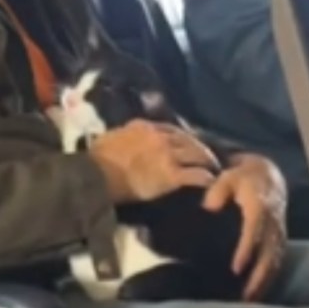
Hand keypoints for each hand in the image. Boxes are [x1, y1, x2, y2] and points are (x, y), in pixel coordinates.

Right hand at [89, 119, 220, 202]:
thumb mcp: (113, 137)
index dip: (183, 136)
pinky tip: (209, 181)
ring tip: (213, 168)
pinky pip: (194, 174)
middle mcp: (160, 137)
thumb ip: (127, 135)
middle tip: (208, 156)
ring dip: (206, 160)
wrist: (95, 175)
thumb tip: (130, 139)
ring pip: (195, 154)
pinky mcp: (170, 174)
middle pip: (187, 139)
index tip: (190, 142)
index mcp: (144, 127)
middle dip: (199, 147)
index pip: (171, 129)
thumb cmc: (97, 159)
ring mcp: (167, 154)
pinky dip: (204, 177)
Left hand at [202, 153, 287, 300]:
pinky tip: (259, 290)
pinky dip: (270, 276)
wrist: (268, 175)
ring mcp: (278, 230)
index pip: (255, 230)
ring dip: (265, 280)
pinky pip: (278, 259)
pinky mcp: (280, 237)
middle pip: (269, 251)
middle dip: (258, 274)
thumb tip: (209, 206)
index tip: (237, 268)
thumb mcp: (229, 176)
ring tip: (250, 298)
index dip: (247, 249)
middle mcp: (273, 221)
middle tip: (245, 294)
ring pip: (276, 259)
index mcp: (260, 205)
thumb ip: (217, 190)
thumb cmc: (244, 177)